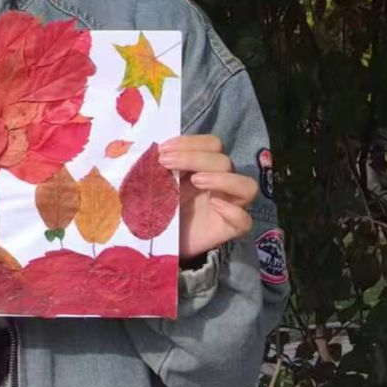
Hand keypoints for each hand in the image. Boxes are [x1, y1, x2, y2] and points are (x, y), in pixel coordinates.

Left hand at [158, 135, 258, 260]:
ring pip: (247, 186)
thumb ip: (153, 164)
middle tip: (166, 163)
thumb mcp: (153, 183)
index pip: (212, 145)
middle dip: (194, 157)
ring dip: (222, 179)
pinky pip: (245, 221)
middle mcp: (221, 184)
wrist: (156, 243)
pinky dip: (233, 212)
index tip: (162, 150)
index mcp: (205, 168)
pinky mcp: (228, 230)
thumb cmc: (158, 209)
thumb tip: (138, 143)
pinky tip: (215, 206)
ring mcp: (229, 207)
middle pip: (224, 161)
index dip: (190, 142)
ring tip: (195, 181)